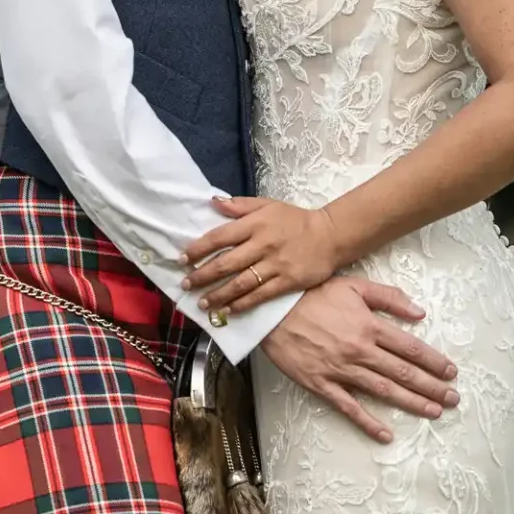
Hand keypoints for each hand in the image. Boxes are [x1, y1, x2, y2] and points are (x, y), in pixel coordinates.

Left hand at [181, 196, 345, 313]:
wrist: (330, 235)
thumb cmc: (294, 220)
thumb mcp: (267, 205)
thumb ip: (239, 205)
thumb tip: (212, 202)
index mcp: (255, 224)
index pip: (220, 237)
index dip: (198, 249)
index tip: (182, 259)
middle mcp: (262, 245)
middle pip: (226, 264)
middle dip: (202, 276)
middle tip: (185, 285)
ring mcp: (274, 265)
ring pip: (240, 283)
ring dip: (218, 295)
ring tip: (202, 303)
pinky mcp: (287, 282)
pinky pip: (259, 296)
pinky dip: (241, 305)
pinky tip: (227, 311)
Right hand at [260, 278, 459, 443]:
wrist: (272, 311)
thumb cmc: (312, 294)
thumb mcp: (353, 286)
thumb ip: (388, 297)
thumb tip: (420, 313)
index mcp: (369, 326)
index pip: (410, 348)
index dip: (434, 361)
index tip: (451, 372)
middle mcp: (360, 350)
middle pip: (403, 372)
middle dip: (432, 386)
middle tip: (453, 398)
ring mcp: (341, 370)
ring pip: (384, 391)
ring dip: (412, 403)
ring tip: (435, 412)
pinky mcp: (322, 384)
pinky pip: (349, 407)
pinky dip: (368, 422)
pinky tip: (386, 435)